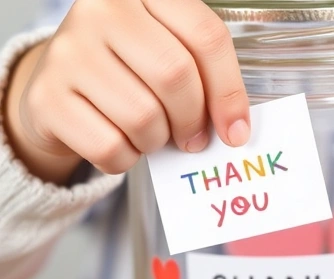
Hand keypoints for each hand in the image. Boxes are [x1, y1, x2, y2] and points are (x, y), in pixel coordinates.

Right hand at [5, 0, 249, 183]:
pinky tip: (124, 144)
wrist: (62, 85)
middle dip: (193, 120)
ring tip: (151, 134)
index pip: (206, 36)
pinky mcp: (47, 98)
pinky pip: (110, 147)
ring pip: (143, 117)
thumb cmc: (127, 70)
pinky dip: (127, 158)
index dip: (230, 92)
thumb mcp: (166, 53)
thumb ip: (201, 76)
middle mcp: (101, 10)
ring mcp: (68, 52)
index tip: (236, 130)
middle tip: (193, 138)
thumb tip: (235, 128)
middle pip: (175, 76)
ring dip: (157, 141)